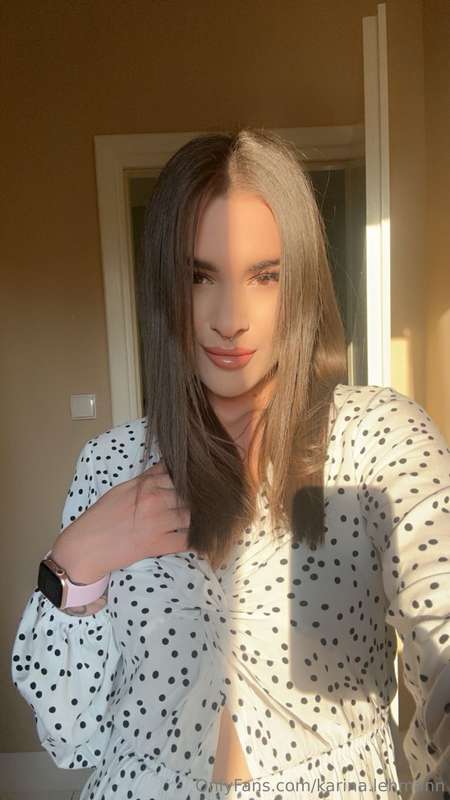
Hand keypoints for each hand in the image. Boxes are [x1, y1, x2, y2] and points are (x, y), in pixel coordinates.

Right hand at [49, 459, 190, 582]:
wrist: (85, 546)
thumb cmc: (100, 518)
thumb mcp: (121, 490)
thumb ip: (145, 479)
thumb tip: (164, 468)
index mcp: (145, 485)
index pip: (178, 476)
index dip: (189, 482)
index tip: (197, 486)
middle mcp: (154, 500)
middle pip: (188, 495)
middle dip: (197, 501)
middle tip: (204, 506)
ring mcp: (157, 522)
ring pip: (191, 516)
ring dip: (198, 519)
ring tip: (204, 523)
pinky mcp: (157, 544)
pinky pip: (185, 541)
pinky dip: (194, 541)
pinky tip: (198, 541)